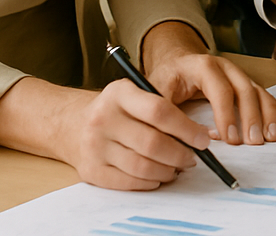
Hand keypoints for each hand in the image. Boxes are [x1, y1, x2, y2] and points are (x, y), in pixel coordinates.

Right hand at [63, 79, 213, 190]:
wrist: (73, 125)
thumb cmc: (117, 111)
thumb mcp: (134, 95)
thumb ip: (163, 108)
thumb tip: (200, 135)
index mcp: (119, 93)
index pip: (160, 111)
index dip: (187, 128)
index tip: (203, 139)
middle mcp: (103, 118)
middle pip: (152, 143)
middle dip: (180, 154)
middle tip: (192, 158)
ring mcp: (94, 145)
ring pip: (142, 166)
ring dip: (167, 171)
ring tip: (177, 168)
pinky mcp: (90, 170)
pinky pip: (128, 181)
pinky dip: (149, 182)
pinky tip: (158, 177)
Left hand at [142, 21, 275, 145]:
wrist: (175, 62)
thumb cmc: (167, 78)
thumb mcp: (157, 92)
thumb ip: (166, 114)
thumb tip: (178, 141)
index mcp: (203, 66)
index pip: (220, 90)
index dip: (226, 114)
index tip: (229, 139)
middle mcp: (226, 67)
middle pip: (245, 90)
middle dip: (252, 117)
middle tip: (254, 142)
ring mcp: (238, 75)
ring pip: (259, 92)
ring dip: (269, 115)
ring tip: (272, 136)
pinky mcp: (245, 84)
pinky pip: (265, 96)